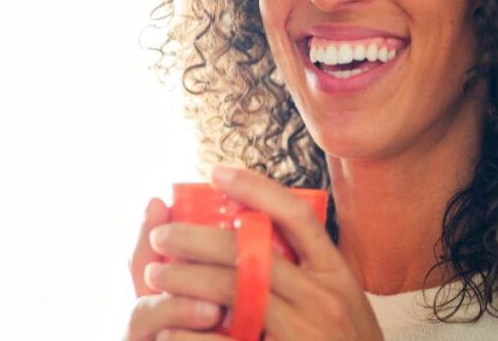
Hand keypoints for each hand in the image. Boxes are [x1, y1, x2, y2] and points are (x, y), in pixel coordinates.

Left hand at [143, 166, 383, 340]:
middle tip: (161, 235)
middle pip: (251, 252)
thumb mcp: (344, 303)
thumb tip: (262, 235)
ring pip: (233, 291)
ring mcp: (306, 331)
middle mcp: (324, 297)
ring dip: (185, 279)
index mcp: (336, 274)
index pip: (296, 215)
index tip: (217, 173)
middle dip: (195, 238)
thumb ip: (310, 274)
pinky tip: (169, 328)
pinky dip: (193, 336)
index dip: (256, 188)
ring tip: (154, 274)